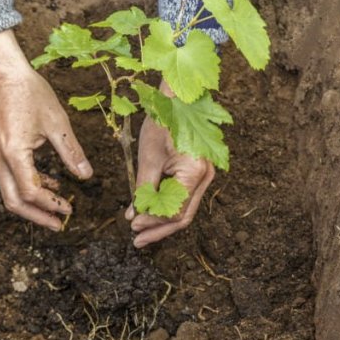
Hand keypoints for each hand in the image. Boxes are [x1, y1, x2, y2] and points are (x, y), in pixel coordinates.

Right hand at [0, 30, 92, 230]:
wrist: (3, 72)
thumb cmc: (29, 92)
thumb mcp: (57, 122)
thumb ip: (71, 152)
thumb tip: (87, 176)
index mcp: (14, 153)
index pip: (31, 192)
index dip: (51, 204)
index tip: (69, 210)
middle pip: (14, 201)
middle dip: (37, 216)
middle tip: (58, 225)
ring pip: (9, 192)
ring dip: (32, 204)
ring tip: (55, 209)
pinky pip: (9, 177)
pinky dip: (27, 186)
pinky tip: (49, 183)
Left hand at [124, 80, 214, 247]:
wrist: (177, 99)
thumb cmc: (163, 122)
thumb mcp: (148, 157)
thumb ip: (143, 189)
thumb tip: (135, 216)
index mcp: (195, 173)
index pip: (175, 212)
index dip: (153, 223)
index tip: (133, 227)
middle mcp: (206, 177)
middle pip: (183, 216)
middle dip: (159, 229)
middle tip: (137, 240)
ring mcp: (205, 175)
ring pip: (184, 209)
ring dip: (162, 221)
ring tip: (141, 230)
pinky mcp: (198, 172)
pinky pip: (184, 197)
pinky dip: (167, 207)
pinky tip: (150, 212)